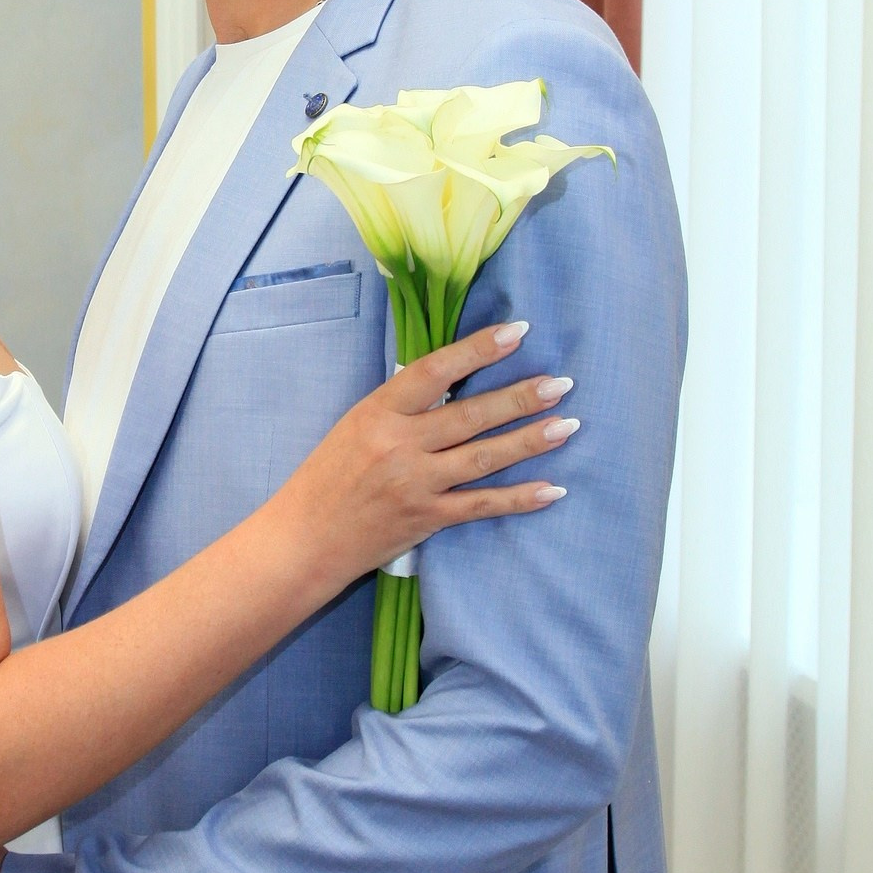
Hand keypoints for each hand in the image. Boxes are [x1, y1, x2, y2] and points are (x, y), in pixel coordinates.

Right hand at [282, 319, 575, 588]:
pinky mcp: (427, 519)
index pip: (435, 370)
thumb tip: (452, 382)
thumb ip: (400, 408)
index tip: (517, 332)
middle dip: (521, 397)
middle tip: (562, 384)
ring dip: (530, 441)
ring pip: (484, 457)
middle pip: (471, 415)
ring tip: (568, 425)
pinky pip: (482, 505)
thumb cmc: (326, 478)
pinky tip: (553, 489)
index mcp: (377, 413)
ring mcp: (415, 484)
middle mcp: (399, 445)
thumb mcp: (354, 427)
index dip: (478, 350)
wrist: (304, 539)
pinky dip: (519, 498)